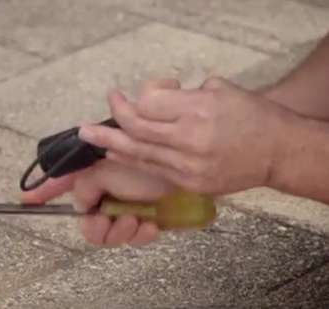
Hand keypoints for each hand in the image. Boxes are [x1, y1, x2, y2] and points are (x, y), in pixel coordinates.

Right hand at [21, 159, 173, 246]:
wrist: (187, 166)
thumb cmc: (151, 160)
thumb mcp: (112, 166)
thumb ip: (87, 184)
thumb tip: (80, 206)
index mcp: (95, 174)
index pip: (62, 184)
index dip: (43, 192)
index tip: (26, 200)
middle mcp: (106, 192)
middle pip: (87, 222)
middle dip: (98, 227)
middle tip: (110, 219)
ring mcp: (125, 207)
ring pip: (108, 235)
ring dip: (121, 232)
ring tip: (136, 219)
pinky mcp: (144, 219)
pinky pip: (133, 239)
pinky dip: (140, 235)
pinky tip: (151, 224)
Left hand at [78, 77, 292, 194]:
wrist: (276, 152)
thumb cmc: (250, 115)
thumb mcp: (218, 89)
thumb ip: (180, 93)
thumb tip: (150, 98)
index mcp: (198, 110)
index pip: (148, 102)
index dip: (136, 97)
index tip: (131, 94)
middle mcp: (190, 139)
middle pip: (136, 129)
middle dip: (112, 119)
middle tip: (93, 118)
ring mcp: (188, 166)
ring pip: (138, 154)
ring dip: (110, 145)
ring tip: (89, 137)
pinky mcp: (188, 183)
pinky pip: (151, 170)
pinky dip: (130, 161)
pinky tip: (115, 155)